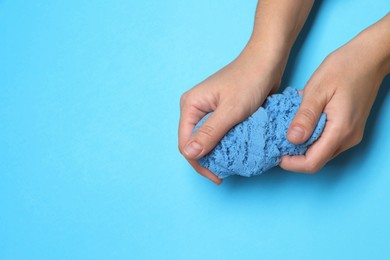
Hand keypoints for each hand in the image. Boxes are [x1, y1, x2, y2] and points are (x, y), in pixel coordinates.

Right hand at [179, 45, 284, 183]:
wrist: (268, 60)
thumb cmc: (249, 80)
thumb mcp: (231, 110)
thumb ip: (210, 133)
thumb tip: (190, 154)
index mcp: (190, 106)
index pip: (186, 143)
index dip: (198, 163)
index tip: (218, 176)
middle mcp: (196, 109)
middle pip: (195, 143)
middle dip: (208, 160)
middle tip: (225, 173)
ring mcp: (209, 111)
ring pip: (208, 140)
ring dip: (219, 153)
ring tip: (232, 165)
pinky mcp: (222, 113)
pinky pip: (219, 134)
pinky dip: (227, 145)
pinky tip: (237, 152)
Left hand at [281, 15, 389, 172]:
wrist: (369, 57)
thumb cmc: (344, 68)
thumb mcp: (318, 89)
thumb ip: (305, 116)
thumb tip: (292, 139)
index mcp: (340, 130)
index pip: (312, 163)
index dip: (291, 164)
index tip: (274, 153)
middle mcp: (348, 138)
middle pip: (316, 161)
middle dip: (293, 157)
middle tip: (275, 142)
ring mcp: (350, 135)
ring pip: (321, 153)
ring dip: (302, 148)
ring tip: (284, 133)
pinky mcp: (349, 129)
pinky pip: (327, 142)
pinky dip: (311, 139)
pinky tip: (299, 126)